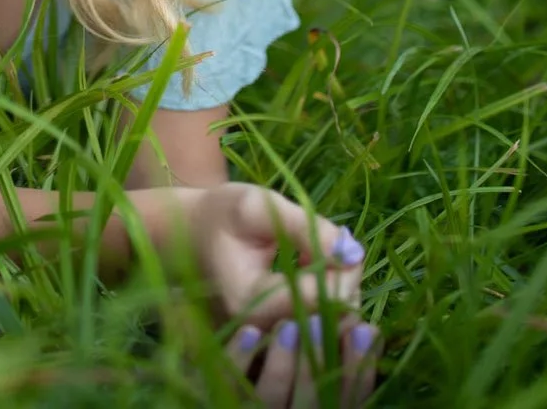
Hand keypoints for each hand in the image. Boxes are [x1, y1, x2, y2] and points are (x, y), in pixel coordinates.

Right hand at [178, 183, 376, 406]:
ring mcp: (272, 339)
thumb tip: (352, 252)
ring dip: (343, 288)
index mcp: (249, 302)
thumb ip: (303, 227)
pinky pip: (326, 324)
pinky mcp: (283, 336)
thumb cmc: (222, 216)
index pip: (319, 299)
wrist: (195, 237)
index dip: (343, 270)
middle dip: (347, 280)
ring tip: (323, 253)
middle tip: (335, 242)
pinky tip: (320, 272)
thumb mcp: (257, 207)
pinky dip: (334, 297)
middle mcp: (262, 332)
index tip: (341, 239)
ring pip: (336, 326)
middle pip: (332, 319)